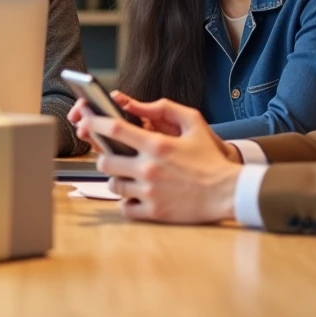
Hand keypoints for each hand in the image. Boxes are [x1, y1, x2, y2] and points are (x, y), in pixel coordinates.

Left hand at [75, 98, 241, 223]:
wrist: (230, 192)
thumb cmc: (210, 159)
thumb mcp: (195, 124)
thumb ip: (166, 108)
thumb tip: (138, 104)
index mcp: (157, 145)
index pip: (114, 129)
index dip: (94, 122)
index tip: (85, 120)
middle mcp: (149, 168)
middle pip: (105, 160)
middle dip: (104, 156)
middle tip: (113, 156)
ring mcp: (150, 191)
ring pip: (113, 184)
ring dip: (116, 179)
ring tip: (128, 176)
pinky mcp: (155, 211)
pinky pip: (125, 208)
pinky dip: (126, 202)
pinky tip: (135, 196)